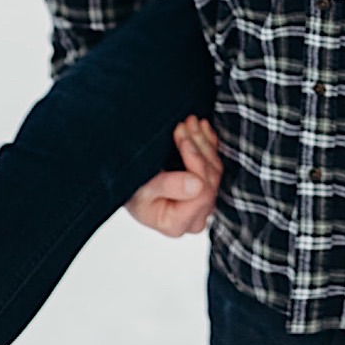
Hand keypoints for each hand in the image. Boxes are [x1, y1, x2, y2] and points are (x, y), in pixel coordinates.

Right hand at [125, 116, 221, 237]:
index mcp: (176, 224)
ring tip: (190, 121)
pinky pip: (215, 163)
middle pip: (210, 179)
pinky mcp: (206, 189)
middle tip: (185, 122)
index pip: (202, 192)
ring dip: (202, 141)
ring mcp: (202, 204)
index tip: (181, 137)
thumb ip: (167, 186)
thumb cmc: (130, 190)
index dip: (194, 161)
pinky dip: (209, 143)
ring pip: (214, 169)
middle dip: (198, 146)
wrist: (128, 186)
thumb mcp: (140, 189)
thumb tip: (197, 185)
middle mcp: (194, 218)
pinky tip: (202, 127)